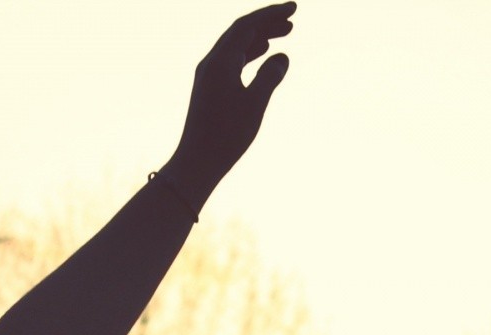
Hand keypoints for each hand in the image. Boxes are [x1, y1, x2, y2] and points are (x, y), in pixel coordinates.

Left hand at [167, 2, 295, 192]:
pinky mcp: (209, 89)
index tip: (294, 8)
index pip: (247, 27)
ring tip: (283, 34)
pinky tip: (262, 55)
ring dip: (259, 37)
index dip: (271, 14)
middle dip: (266, 22)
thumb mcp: (254, 105)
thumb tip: (282, 57)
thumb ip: (270, 77)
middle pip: (240, 32)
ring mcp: (208, 76)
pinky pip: (231, 61)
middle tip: (292, 20)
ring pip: (235, 46)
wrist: (196, 163)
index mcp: (220, 63)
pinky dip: (249, 53)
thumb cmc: (225, 136)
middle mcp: (211, 64)